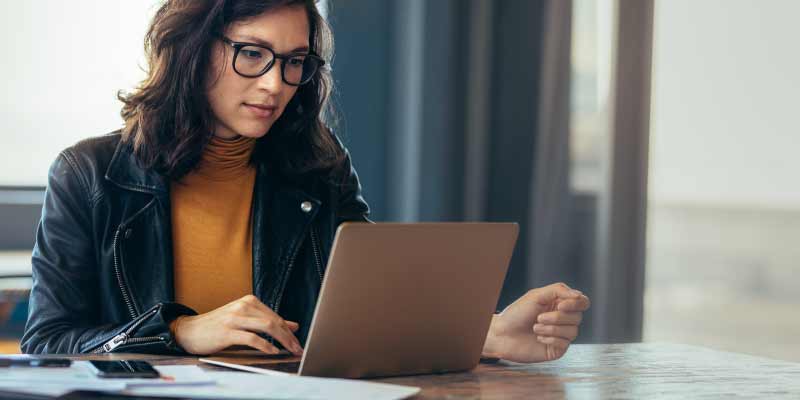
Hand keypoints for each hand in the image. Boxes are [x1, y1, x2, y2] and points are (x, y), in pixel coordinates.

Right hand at [171, 294, 303, 355]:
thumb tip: (293, 325)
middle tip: (298, 348)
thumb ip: (267, 321)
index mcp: (249, 301)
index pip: (276, 316)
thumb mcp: (244, 319)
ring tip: (289, 350)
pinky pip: (252, 338)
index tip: (298, 342)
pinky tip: (272, 351)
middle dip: (289, 336)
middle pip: (274, 321)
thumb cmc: (217, 326)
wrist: (189, 330)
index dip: (289, 330)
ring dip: (282, 340)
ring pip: (267, 327)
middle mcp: (243, 306)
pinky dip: (265, 346)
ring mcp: (235, 318)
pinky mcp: (227, 331)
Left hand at [482, 282, 589, 362]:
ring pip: (573, 331)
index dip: (576, 304)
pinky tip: (538, 337)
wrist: (502, 334)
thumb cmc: (517, 313)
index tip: (561, 305)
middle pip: (578, 317)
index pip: (582, 302)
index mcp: (560, 304)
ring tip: (535, 327)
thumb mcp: (537, 296)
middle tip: (539, 317)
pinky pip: (564, 343)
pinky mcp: (557, 349)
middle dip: (557, 317)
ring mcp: (561, 335)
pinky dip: (550, 338)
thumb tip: (579, 295)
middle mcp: (563, 319)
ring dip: (551, 329)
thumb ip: (559, 291)